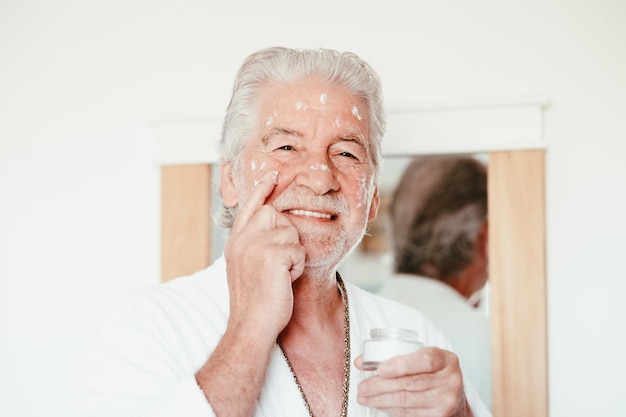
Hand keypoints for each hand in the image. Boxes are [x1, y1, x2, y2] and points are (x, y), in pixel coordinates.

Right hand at [224, 170, 305, 341]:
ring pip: (291, 232)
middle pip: (276, 214)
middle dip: (286, 236)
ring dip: (293, 255)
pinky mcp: (272, 255)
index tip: (273, 173)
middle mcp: (242, 239)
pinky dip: (297, 267)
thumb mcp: (246, 266)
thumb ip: (254, 243)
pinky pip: (298, 250)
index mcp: (236, 242)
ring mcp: (255, 246)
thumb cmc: (255, 302)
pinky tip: (284, 281)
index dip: (262, 189)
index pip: (249, 206)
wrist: (251, 325)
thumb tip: (271, 224)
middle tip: (277, 265)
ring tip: (279, 275)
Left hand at [355, 347, 472, 416]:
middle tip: (363, 387)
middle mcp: (450, 380)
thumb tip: (362, 361)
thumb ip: (396, 356)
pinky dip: (390, 409)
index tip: (380, 369)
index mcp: (446, 360)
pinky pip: (409, 413)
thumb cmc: (435, 374)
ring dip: (380, 400)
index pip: (425, 360)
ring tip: (364, 397)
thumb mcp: (423, 359)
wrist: (454, 398)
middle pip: (410, 383)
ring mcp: (446, 401)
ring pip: (406, 400)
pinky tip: (380, 404)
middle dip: (381, 385)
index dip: (401, 365)